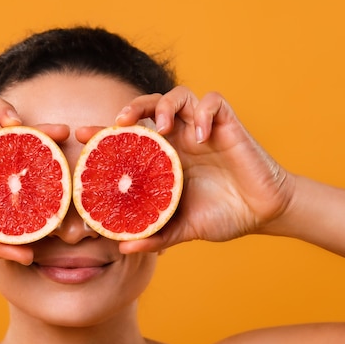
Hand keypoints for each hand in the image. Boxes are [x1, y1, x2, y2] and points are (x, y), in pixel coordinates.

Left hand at [114, 86, 295, 252]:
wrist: (263, 214)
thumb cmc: (222, 216)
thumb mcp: (183, 228)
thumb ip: (155, 234)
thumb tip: (122, 247)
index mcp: (164, 157)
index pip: (130, 136)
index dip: (105, 132)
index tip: (81, 136)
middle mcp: (179, 138)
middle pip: (149, 106)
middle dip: (132, 108)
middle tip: (119, 122)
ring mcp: (203, 129)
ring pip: (179, 96)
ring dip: (166, 106)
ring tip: (161, 127)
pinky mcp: (228, 125)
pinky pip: (214, 103)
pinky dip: (204, 113)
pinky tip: (200, 136)